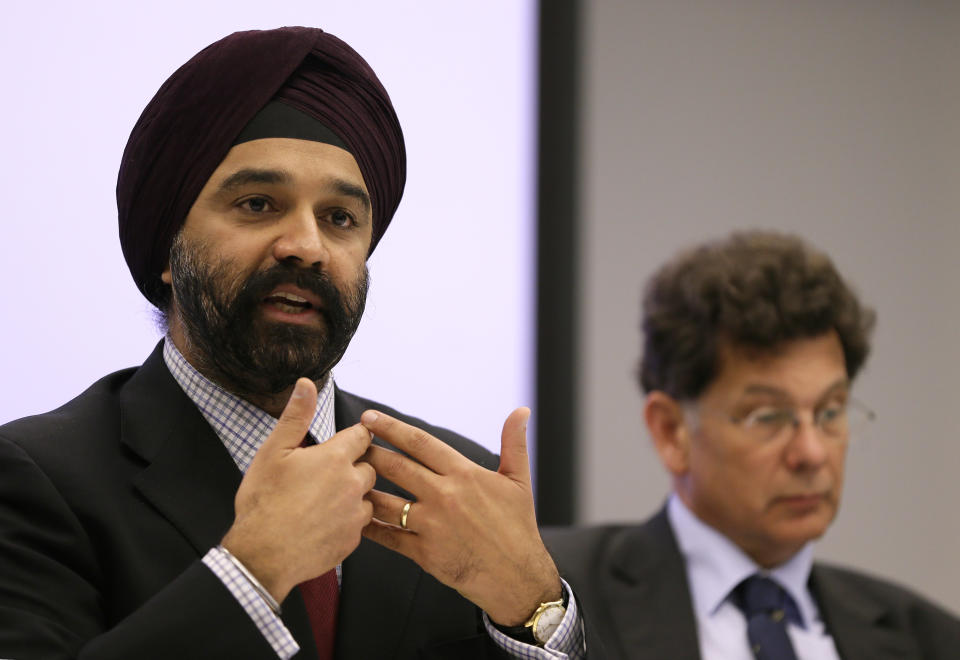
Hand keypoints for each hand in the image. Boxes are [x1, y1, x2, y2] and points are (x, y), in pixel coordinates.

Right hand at [221, 378, 375, 602]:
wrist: (262, 556)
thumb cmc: (264, 502)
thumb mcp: (273, 452)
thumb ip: (296, 416)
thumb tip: (307, 384)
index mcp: (336, 458)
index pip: (362, 435)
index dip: (351, 437)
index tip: (342, 442)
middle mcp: (354, 483)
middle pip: (369, 465)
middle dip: (354, 465)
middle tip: (327, 473)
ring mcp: (356, 513)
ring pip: (367, 494)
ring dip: (354, 493)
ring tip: (326, 499)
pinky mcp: (354, 539)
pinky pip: (360, 522)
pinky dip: (348, 519)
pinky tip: (326, 521)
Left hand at [360, 407, 561, 625]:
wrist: (517, 576)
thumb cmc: (518, 529)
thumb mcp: (519, 481)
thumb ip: (513, 443)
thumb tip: (521, 411)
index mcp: (464, 474)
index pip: (420, 443)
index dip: (391, 428)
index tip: (370, 418)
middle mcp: (444, 496)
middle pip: (396, 467)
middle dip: (369, 453)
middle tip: (350, 444)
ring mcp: (431, 525)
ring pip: (386, 501)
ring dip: (364, 489)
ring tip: (347, 480)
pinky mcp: (424, 552)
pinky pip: (389, 537)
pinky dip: (370, 527)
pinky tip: (357, 520)